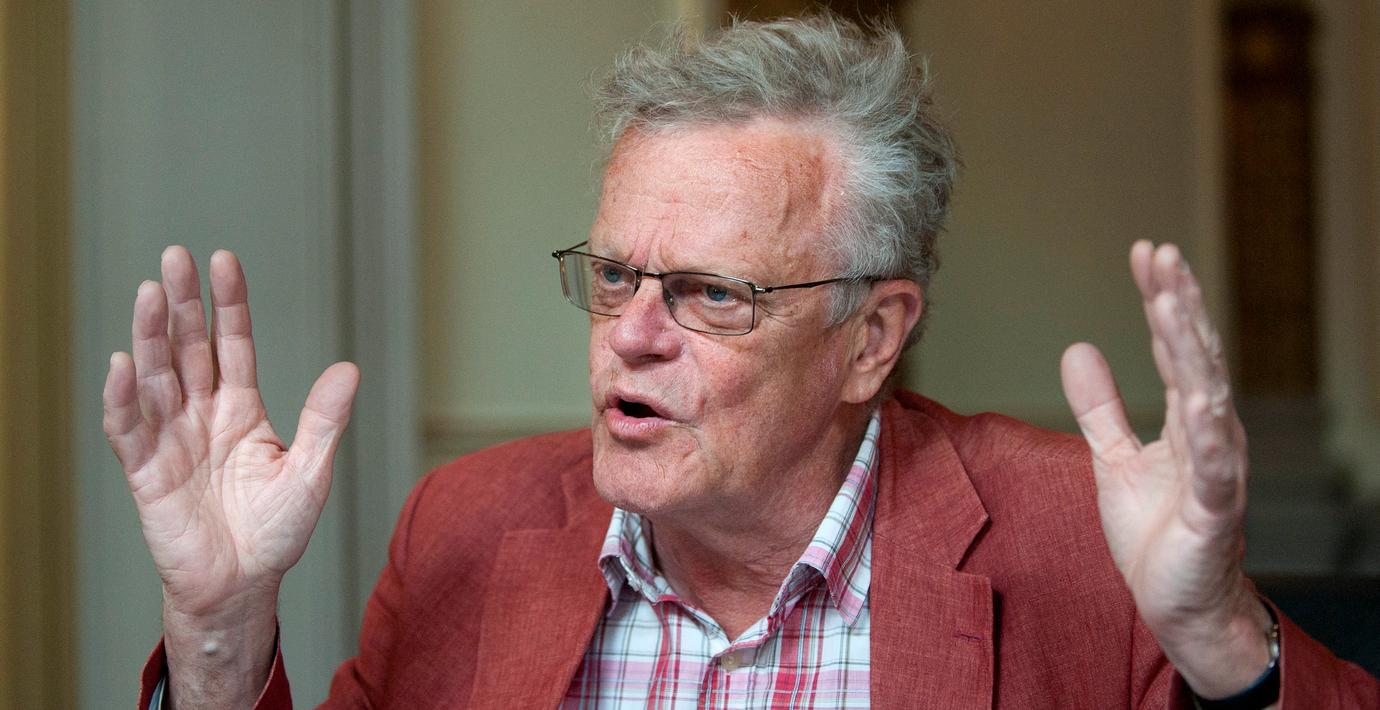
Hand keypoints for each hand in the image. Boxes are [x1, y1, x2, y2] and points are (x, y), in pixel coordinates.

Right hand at [103, 247, 357, 706]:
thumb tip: (349, 370)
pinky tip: (122, 363)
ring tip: (151, 293)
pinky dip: (123, 399)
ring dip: (151, 337)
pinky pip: (129, 430)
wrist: (243, 586)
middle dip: (183, 303)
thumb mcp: (310, 472)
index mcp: (242, 410)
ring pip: (156, 378)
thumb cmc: (276, 532)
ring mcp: (171, 440)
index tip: (223, 260)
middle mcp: (202, 416)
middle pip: (188, 349)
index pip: (232, 344)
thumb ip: (324, 421)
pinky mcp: (146, 472)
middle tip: (174, 257)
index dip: (228, 304)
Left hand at [1060, 241, 1273, 699]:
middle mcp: (1209, 434)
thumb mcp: (1115, 458)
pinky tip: (1202, 395)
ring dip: (1192, 349)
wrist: (1178, 603)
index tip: (1145, 251)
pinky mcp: (1214, 510)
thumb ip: (1100, 406)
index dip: (1162, 298)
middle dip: (1180, 303)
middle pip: (1195, 356)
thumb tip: (1079, 348)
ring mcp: (1216, 469)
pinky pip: (1215, 465)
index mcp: (1187, 420)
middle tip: (1162, 253)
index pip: (1175, 346)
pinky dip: (1209, 431)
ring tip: (1173, 301)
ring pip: (1209, 396)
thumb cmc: (1157, 532)